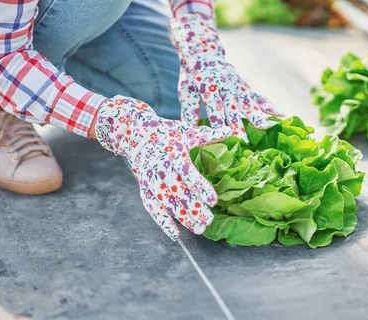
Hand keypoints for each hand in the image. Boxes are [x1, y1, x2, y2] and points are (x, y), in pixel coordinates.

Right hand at [95, 96, 231, 239]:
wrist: (137, 135)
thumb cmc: (168, 134)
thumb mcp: (187, 131)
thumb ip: (208, 135)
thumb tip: (230, 132)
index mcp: (174, 153)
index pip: (188, 173)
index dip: (200, 188)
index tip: (214, 201)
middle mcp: (161, 169)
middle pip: (178, 193)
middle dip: (194, 208)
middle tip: (209, 221)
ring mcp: (151, 181)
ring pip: (167, 203)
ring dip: (183, 218)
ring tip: (199, 229)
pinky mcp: (144, 189)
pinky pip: (152, 209)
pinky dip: (162, 223)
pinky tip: (175, 235)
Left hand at [170, 13, 282, 139]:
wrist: (205, 51)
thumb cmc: (192, 76)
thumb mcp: (186, 90)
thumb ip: (189, 110)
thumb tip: (189, 130)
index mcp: (208, 87)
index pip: (215, 109)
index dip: (220, 123)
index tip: (225, 137)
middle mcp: (225, 86)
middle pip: (233, 108)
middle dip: (240, 125)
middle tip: (245, 142)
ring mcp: (237, 86)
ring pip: (248, 102)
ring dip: (258, 115)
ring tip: (267, 127)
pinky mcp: (245, 86)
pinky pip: (258, 97)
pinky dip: (269, 105)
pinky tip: (280, 114)